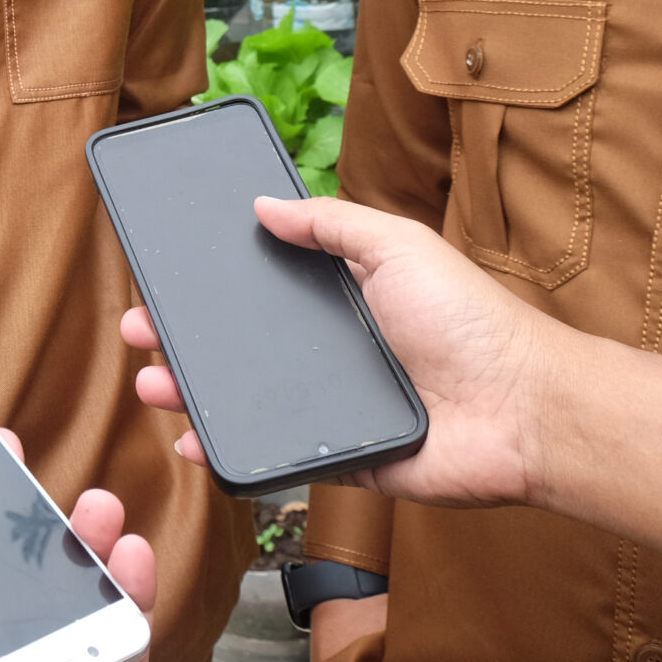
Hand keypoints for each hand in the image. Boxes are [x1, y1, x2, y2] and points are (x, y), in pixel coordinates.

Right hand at [121, 195, 554, 507]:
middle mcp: (329, 352)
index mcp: (341, 298)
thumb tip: (265, 203)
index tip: (164, 277)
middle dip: (180, 338)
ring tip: (155, 382)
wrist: (519, 410)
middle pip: (239, 346)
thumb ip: (331, 223)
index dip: (212, 284)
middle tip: (141, 330)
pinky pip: (273, 456)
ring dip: (191, 393)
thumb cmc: (472, 322)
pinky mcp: (337, 457)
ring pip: (243, 402)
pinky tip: (193, 441)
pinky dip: (228, 452)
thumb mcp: (399, 246)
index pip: (262, 288)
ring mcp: (330, 408)